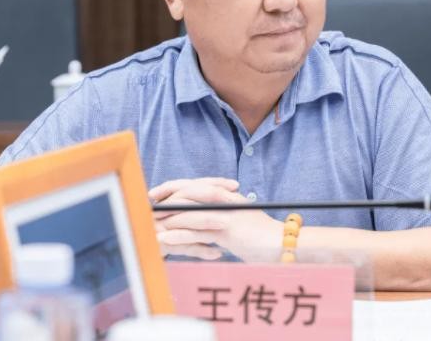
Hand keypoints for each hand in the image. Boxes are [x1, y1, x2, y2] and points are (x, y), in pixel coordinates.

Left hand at [151, 179, 282, 261]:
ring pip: (189, 211)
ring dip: (166, 219)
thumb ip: (220, 223)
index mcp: (227, 197)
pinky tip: (164, 240)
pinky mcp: (226, 230)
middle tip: (146, 204)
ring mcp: (225, 214)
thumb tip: (203, 228)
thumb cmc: (261, 239)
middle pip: (189, 192)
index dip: (174, 186)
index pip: (196, 185)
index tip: (156, 193)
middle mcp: (225, 200)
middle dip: (165, 197)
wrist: (284, 245)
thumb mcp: (238, 227)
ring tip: (148, 224)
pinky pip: (197, 231)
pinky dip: (178, 235)